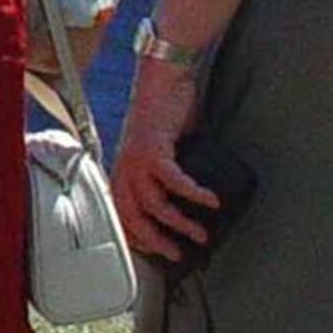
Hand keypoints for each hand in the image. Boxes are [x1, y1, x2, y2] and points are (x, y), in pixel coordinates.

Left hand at [108, 58, 223, 265]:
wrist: (163, 78)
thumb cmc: (164, 113)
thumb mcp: (159, 150)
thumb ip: (166, 173)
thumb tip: (189, 198)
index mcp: (123, 170)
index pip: (121, 215)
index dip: (135, 238)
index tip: (156, 252)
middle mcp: (124, 168)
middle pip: (132, 218)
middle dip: (155, 242)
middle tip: (177, 254)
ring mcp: (137, 160)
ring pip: (153, 206)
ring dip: (179, 225)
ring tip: (201, 234)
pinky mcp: (154, 149)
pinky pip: (174, 182)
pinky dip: (194, 194)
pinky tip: (211, 201)